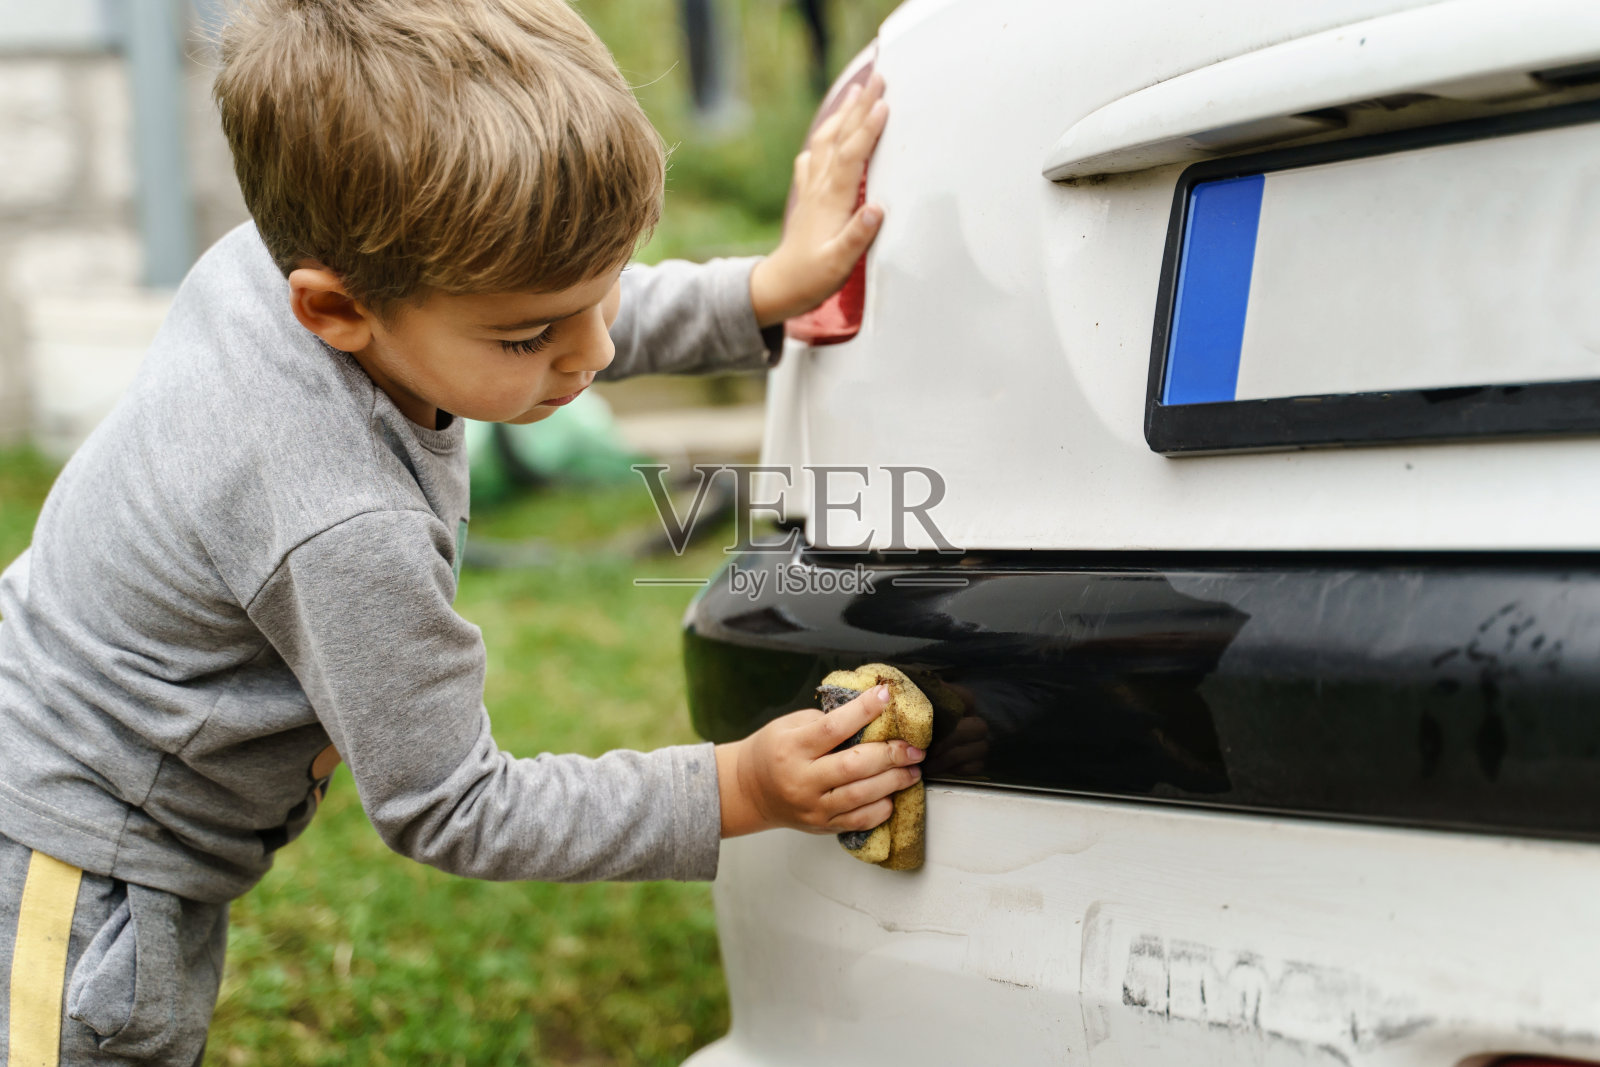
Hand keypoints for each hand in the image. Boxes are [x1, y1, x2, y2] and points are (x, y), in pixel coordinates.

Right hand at [715, 683, 924, 837]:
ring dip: (893, 781)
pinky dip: (880, 808)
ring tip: (912, 770)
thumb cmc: (774, 751)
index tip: (886, 696)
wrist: (749, 790)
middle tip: (914, 747)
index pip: (833, 728)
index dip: (863, 710)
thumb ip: (826, 720)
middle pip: (854, 766)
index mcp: (792, 748)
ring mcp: (812, 806)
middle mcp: (801, 779)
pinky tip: (892, 795)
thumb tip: (869, 712)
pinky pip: (858, 820)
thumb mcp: (790, 725)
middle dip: (890, 754)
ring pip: (860, 796)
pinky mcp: (822, 825)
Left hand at [748, 73, 888, 326]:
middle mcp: (819, 189)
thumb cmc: (811, 278)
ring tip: (857, 92)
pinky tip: (827, 134)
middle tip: (878, 78)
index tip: (884, 104)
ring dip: (842, 115)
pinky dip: (823, 139)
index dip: (867, 130)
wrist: (779, 286)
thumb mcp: (838, 264)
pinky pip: (814, 158)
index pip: (851, 156)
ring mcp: (811, 190)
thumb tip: (876, 209)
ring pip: (826, 142)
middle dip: (859, 107)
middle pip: (840, 139)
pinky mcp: (808, 197)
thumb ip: (857, 236)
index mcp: (831, 201)